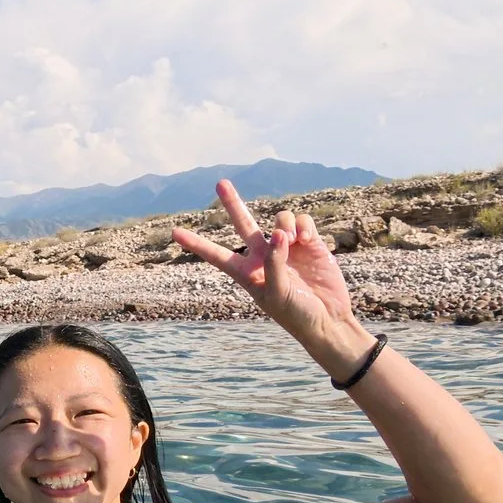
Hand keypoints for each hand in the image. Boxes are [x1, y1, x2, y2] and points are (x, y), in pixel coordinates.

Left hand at [174, 182, 368, 367]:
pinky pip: (302, 221)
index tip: (174, 232)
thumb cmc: (297, 314)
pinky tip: (307, 238)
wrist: (328, 320)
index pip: (216, 256)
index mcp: (247, 273)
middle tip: (220, 183)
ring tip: (292, 239)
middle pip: (244, 224)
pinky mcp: (309, 243)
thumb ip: (274, 264)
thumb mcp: (278, 293)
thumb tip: (278, 235)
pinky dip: (304, 225)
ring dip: (284, 223)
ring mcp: (288, 247)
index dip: (197, 244)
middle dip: (233, 203)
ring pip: (279, 218)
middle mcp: (264, 256)